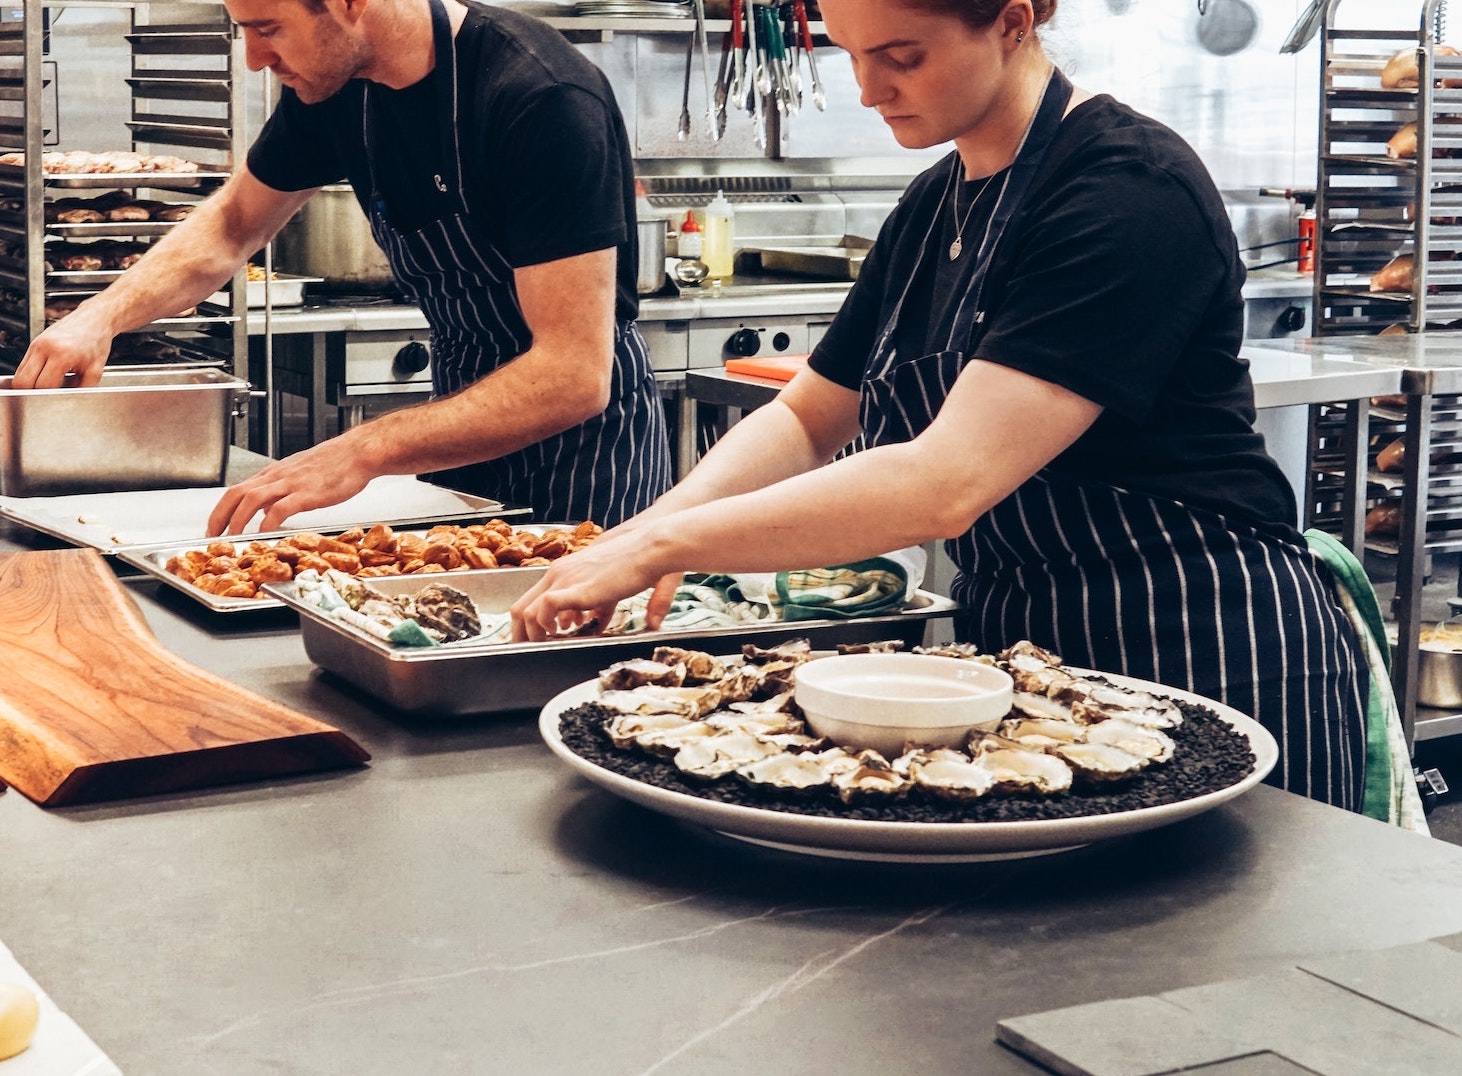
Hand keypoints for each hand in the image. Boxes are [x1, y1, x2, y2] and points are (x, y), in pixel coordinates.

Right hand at [12, 309, 113, 387]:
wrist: (94, 319)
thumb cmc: (97, 340)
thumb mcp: (96, 369)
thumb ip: (82, 387)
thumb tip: (66, 398)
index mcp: (61, 354)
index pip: (43, 384)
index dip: (49, 395)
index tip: (57, 397)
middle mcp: (45, 347)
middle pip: (23, 380)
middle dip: (34, 392)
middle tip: (48, 394)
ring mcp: (37, 344)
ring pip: (20, 373)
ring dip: (31, 382)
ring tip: (50, 383)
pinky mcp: (34, 342)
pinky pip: (24, 364)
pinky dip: (31, 373)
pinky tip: (47, 374)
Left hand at [207, 439, 375, 535]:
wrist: (358, 452)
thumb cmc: (335, 463)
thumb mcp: (300, 474)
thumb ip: (280, 491)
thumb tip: (266, 510)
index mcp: (273, 473)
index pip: (236, 490)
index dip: (220, 510)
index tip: (215, 527)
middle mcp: (276, 476)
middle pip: (235, 494)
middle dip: (219, 517)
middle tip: (212, 536)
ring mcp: (290, 483)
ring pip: (251, 500)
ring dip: (237, 521)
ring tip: (233, 538)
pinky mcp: (307, 493)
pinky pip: (280, 508)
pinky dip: (268, 522)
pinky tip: (266, 532)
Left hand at [510, 522, 680, 640]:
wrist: (649, 549)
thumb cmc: (635, 564)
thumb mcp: (609, 590)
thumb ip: (599, 607)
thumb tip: (594, 622)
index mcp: (564, 570)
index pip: (531, 599)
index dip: (529, 623)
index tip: (536, 639)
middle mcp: (558, 573)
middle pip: (520, 607)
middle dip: (522, 634)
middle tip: (531, 650)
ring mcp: (564, 579)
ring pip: (526, 611)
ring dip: (532, 635)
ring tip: (545, 647)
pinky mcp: (576, 588)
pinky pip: (545, 608)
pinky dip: (546, 625)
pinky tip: (560, 633)